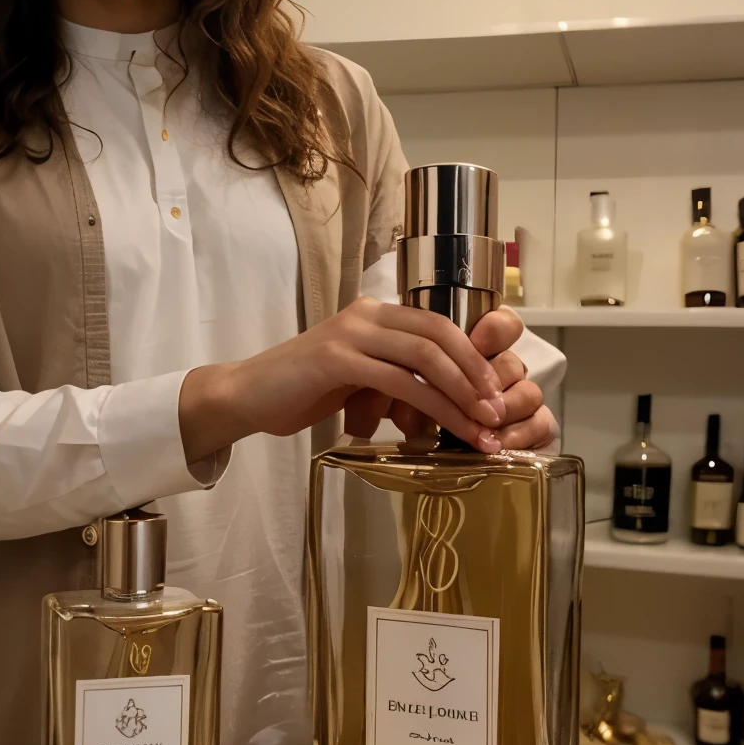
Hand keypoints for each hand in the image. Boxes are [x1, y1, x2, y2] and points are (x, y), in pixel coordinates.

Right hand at [179, 297, 509, 465]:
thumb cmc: (299, 392)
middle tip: (498, 411)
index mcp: (373, 314)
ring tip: (482, 427)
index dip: (472, 356)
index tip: (494, 393)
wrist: (245, 396)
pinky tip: (442, 430)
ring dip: (461, 395)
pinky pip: (398, 381)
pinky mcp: (337, 359)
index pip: (437, 325)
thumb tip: (440, 405)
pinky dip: (429, 407)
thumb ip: (393, 378)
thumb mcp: (356, 379)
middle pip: (440, 335)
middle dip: (476, 374)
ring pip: (425, 358)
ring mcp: (351, 334)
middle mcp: (366, 315)